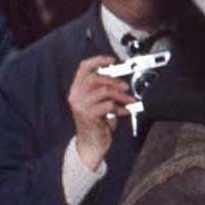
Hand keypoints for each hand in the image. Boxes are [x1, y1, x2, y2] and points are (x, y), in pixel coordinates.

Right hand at [67, 54, 129, 169]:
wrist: (91, 145)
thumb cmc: (97, 122)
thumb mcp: (99, 102)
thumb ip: (105, 90)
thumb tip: (120, 80)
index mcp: (77, 89)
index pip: (83, 68)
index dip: (98, 60)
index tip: (112, 60)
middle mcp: (76, 96)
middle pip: (95, 77)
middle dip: (114, 80)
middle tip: (125, 87)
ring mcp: (80, 105)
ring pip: (103, 90)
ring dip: (120, 95)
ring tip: (128, 100)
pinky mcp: (88, 115)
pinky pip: (108, 104)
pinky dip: (120, 107)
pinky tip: (124, 112)